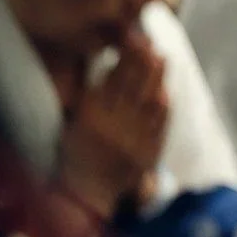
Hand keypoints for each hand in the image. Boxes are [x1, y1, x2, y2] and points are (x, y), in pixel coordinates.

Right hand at [56, 24, 169, 219]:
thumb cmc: (77, 154)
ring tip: (163, 58)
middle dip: (143, 63)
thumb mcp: (70, 124)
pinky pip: (158, 126)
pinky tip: (165, 92)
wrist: (88, 194)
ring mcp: (133, 138)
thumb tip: (91, 64)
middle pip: (132, 86)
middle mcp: (112, 124)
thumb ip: (83, 95)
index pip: (111, 80)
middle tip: (152, 43)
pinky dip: (163, 108)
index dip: (124, 60)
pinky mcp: (148, 151)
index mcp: (90, 116)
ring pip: (148, 101)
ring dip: (157, 79)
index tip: (133, 41)